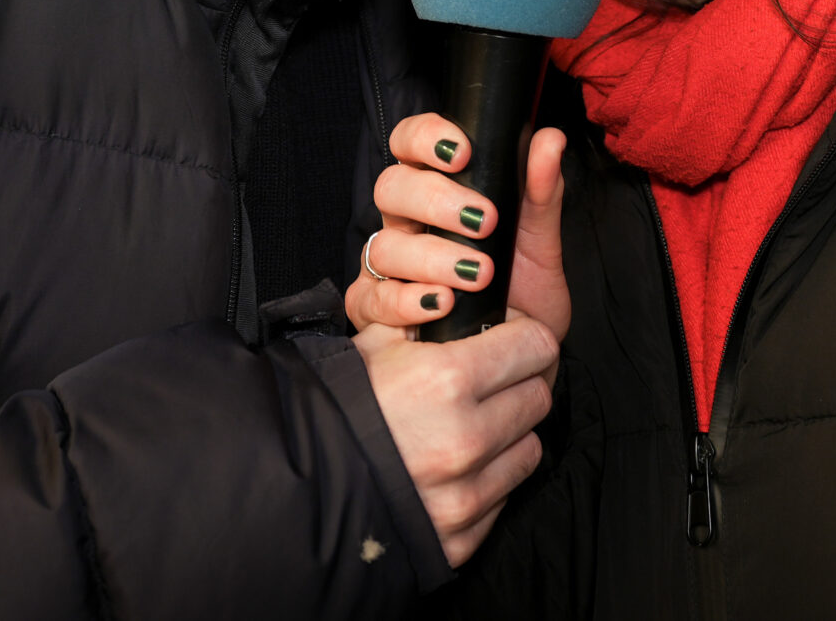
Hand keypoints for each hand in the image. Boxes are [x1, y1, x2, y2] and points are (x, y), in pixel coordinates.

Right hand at [346, 115, 568, 349]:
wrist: (521, 355)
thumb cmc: (522, 290)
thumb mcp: (539, 240)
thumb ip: (541, 191)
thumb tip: (550, 139)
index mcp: (436, 192)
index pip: (409, 144)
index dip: (425, 137)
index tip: (464, 152)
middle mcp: (406, 224)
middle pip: (391, 188)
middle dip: (436, 200)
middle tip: (485, 221)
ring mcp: (388, 267)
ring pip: (384, 245)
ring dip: (432, 257)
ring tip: (478, 274)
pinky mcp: (378, 310)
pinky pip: (373, 298)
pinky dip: (407, 300)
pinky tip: (442, 303)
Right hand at [357, 315, 557, 565]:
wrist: (296, 486)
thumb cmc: (333, 407)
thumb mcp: (374, 341)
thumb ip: (431, 316)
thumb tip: (472, 298)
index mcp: (447, 379)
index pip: (537, 345)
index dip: (524, 335)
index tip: (510, 337)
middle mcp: (465, 439)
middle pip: (539, 395)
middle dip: (519, 381)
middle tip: (488, 381)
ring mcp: (465, 494)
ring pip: (531, 447)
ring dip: (509, 432)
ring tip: (467, 424)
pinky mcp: (462, 536)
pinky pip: (505, 495)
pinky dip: (488, 477)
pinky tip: (453, 465)